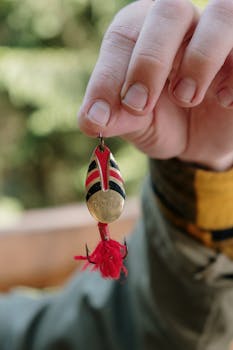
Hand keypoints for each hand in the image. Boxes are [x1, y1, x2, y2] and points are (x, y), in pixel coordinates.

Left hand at [78, 0, 232, 170]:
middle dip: (151, 60)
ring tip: (186, 99)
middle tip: (139, 104)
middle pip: (169, 11)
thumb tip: (92, 120)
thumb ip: (115, 117)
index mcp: (142, 35)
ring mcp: (217, 37)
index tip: (99, 117)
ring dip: (200, 59)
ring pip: (221, 14)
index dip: (108, 76)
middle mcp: (179, 26)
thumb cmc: (162, 122)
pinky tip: (223, 102)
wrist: (198, 140)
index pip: (123, 37)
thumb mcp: (135, 123)